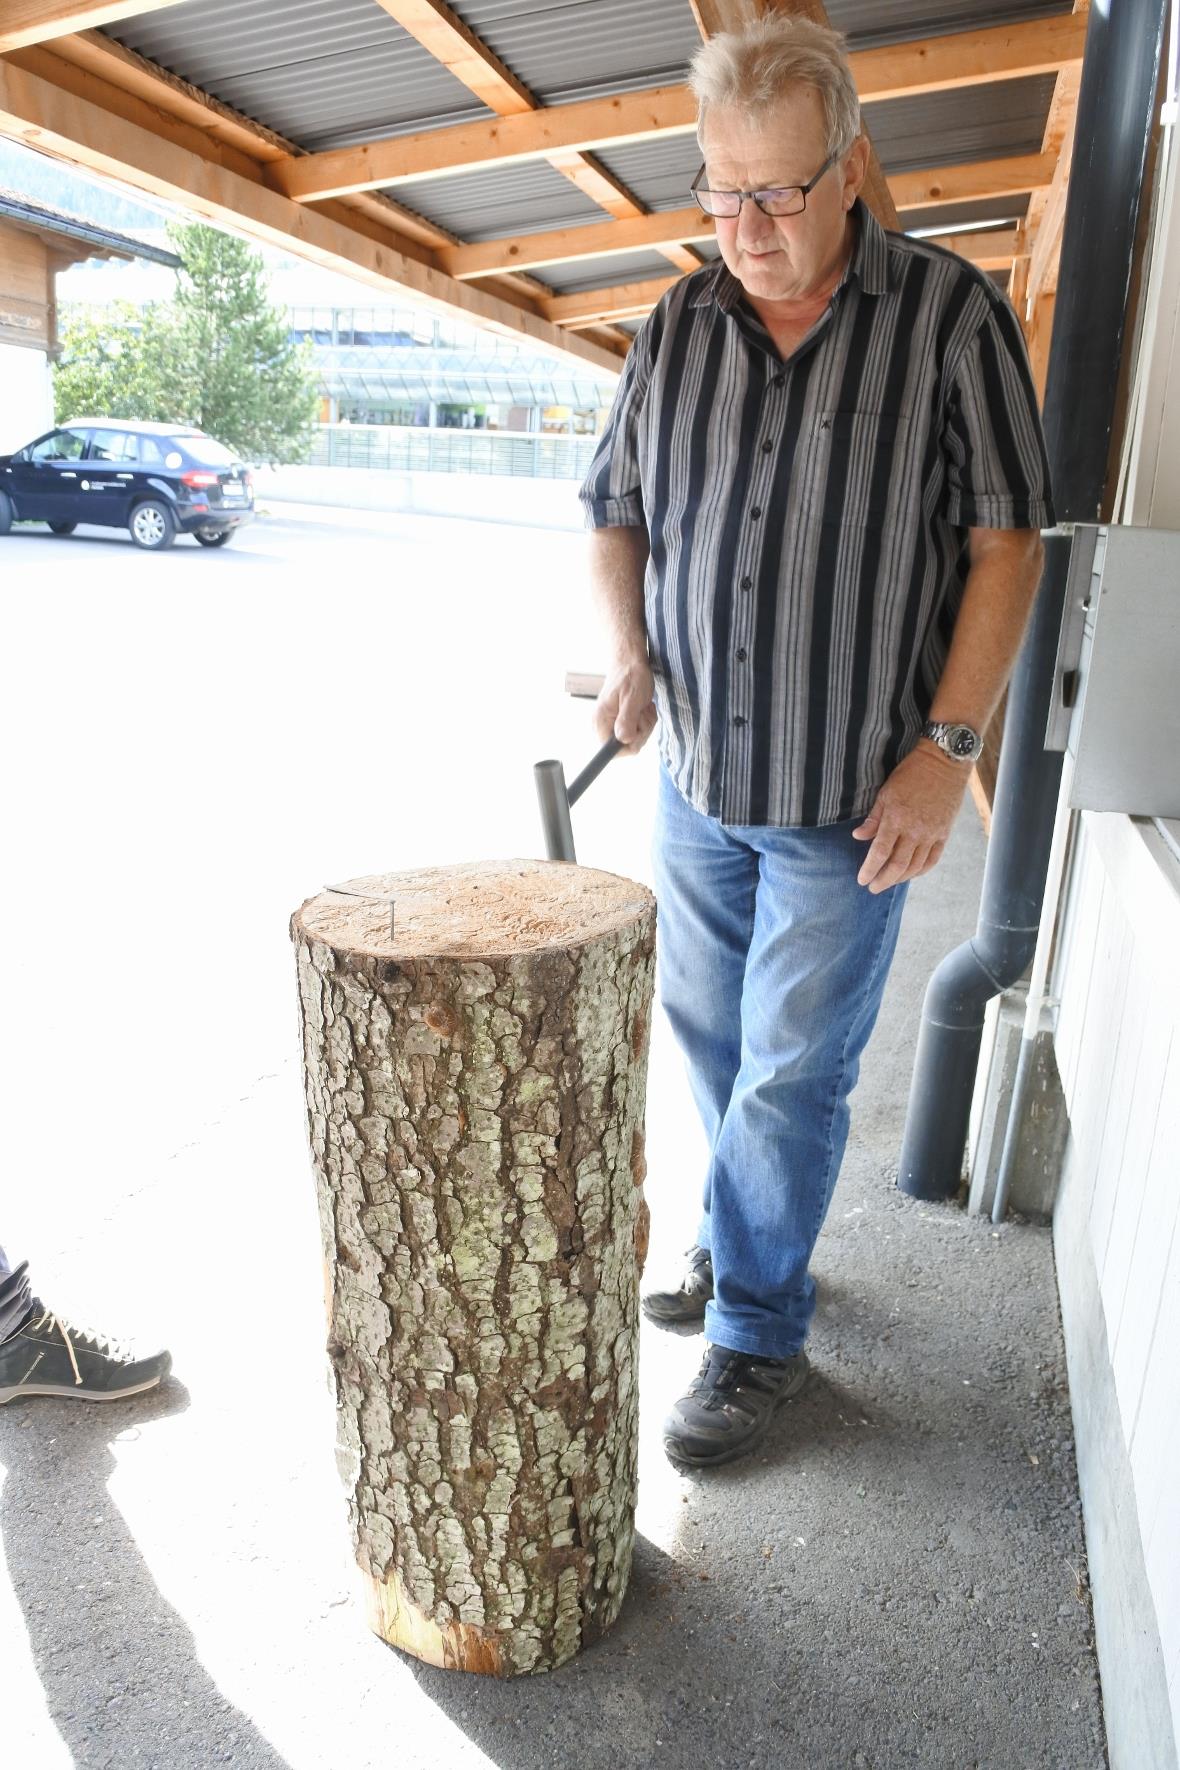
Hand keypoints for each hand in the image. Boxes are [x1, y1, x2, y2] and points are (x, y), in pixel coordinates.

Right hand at [594, 658, 656, 755]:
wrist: (630, 662)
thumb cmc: (631, 676)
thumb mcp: (632, 698)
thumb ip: (627, 720)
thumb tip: (624, 740)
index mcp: (601, 722)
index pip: (612, 752)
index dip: (629, 744)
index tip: (638, 728)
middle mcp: (603, 726)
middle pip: (627, 746)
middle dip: (641, 731)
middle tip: (642, 711)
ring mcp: (613, 724)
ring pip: (635, 739)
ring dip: (645, 724)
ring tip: (643, 706)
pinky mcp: (621, 721)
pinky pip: (637, 732)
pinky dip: (645, 721)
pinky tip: (643, 707)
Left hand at [851, 744, 969, 892]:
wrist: (944, 764)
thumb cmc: (911, 774)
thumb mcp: (886, 792)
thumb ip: (873, 818)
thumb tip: (858, 836)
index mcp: (896, 819)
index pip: (880, 852)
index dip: (870, 869)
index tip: (862, 880)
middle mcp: (915, 831)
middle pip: (897, 865)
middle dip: (883, 880)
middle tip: (873, 888)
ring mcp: (931, 834)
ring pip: (915, 866)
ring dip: (900, 878)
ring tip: (889, 882)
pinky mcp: (944, 834)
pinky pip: (932, 860)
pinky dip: (920, 871)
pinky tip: (910, 873)